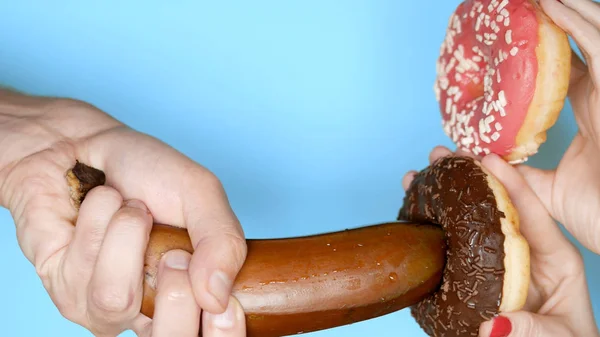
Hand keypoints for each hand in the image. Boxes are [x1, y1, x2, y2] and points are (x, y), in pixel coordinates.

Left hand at [0, 89, 246, 335]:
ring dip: (125, 234)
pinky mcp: (64, 293)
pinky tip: (97, 207)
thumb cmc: (145, 170)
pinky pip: (83, 270)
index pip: (214, 335)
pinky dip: (96, 222)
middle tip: (171, 248)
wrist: (83, 146)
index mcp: (196, 290)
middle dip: (174, 283)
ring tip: (128, 210)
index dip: (222, 328)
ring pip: (116, 299)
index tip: (221, 297)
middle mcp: (153, 308)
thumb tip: (218, 299)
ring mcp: (107, 307)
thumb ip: (223, 241)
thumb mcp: (201, 194)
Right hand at [403, 147, 599, 336]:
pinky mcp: (478, 270)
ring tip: (421, 172)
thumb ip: (533, 329)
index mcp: (554, 257)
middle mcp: (524, 250)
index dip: (509, 183)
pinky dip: (437, 223)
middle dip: (469, 176)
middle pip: (496, 205)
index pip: (531, 212)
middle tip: (443, 154)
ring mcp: (499, 258)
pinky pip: (457, 242)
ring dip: (446, 194)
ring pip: (472, 218)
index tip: (487, 159)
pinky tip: (416, 207)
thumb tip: (493, 325)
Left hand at [512, 0, 599, 253]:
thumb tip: (485, 162)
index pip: (564, 68)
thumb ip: (518, 174)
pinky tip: (549, 5)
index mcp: (591, 111)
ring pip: (594, 32)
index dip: (541, 47)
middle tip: (520, 3)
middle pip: (579, 42)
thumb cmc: (598, 216)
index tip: (510, 32)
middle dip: (552, 18)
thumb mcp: (546, 190)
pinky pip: (598, 45)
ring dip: (564, 9)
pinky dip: (574, 22)